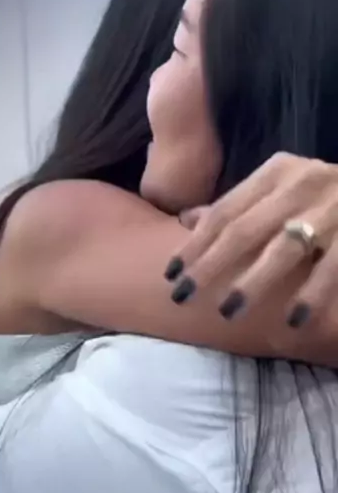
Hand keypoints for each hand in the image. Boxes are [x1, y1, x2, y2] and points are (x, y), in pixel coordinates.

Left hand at [166, 153, 337, 328]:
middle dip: (210, 266)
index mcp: (277, 171)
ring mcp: (333, 207)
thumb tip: (186, 220)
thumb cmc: (325, 198)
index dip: (194, 245)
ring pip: (284, 249)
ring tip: (227, 312)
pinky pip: (331, 268)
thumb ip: (240, 206)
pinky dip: (311, 294)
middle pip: (244, 231)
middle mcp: (303, 182)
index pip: (225, 212)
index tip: (170, 275)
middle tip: (183, 298)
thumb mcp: (282, 189)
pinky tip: (292, 321)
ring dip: (253, 282)